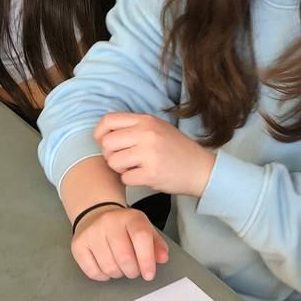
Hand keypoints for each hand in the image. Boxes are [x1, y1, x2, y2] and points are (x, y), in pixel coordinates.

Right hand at [71, 204, 169, 281]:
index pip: (141, 237)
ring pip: (109, 267)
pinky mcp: (78, 244)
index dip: (147, 260)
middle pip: (124, 257)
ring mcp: (91, 233)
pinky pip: (93, 272)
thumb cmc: (123, 227)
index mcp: (130, 217)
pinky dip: (103, 276)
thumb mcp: (144, 229)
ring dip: (118, 274)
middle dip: (133, 271)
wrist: (96, 215)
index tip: (149, 274)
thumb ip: (157, 244)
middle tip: (134, 270)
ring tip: (120, 266)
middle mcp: (109, 222)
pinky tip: (106, 266)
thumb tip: (163, 258)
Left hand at [94, 112, 214, 196]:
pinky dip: (131, 180)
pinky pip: (125, 178)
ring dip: (120, 169)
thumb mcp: (158, 128)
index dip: (100, 133)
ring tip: (135, 168)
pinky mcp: (151, 174)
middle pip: (107, 144)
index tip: (104, 143)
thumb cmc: (177, 150)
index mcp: (146, 121)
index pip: (109, 120)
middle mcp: (147, 134)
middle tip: (123, 159)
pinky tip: (143, 176)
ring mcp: (149, 154)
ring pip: (113, 162)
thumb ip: (135, 127)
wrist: (200, 169)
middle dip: (110, 155)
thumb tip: (106, 134)